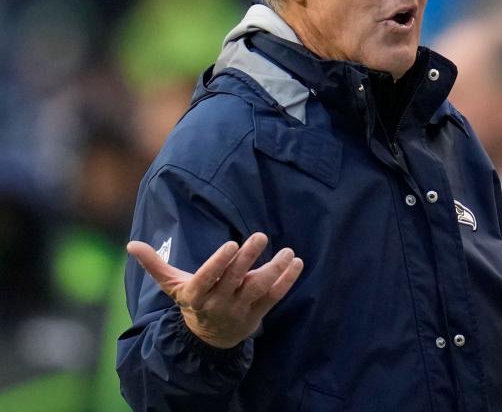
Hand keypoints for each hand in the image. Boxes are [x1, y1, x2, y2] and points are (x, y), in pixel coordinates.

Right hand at [127, 233, 303, 348]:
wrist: (208, 340)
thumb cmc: (192, 302)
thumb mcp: (172, 286)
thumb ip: (155, 265)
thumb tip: (131, 245)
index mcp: (196, 295)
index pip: (208, 278)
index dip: (219, 263)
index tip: (230, 244)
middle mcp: (218, 303)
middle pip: (235, 279)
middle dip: (248, 258)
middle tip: (260, 236)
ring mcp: (240, 309)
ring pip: (258, 289)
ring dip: (274, 270)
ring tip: (287, 252)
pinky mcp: (258, 313)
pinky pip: (274, 297)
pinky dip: (287, 281)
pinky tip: (296, 263)